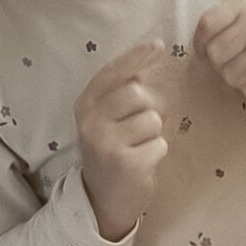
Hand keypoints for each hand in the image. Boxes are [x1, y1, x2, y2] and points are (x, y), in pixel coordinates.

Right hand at [75, 39, 168, 238]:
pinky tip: (143, 162)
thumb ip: (122, 91)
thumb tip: (151, 55)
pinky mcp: (127, 164)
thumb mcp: (107, 119)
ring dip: (155, 132)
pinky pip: (159, 144)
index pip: (112, 72)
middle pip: (136, 92)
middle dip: (153, 104)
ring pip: (152, 119)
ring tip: (141, 145)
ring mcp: (107, 143)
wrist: (102, 199)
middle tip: (150, 121)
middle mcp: (92, 121)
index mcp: (86, 105)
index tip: (158, 46)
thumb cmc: (111, 152)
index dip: (136, 57)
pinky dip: (158, 152)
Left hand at [196, 0, 245, 113]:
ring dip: (234, 76)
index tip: (203, 49)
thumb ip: (212, 28)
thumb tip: (199, 53)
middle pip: (215, 52)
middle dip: (218, 62)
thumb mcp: (232, 22)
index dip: (199, 42)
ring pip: (230, 74)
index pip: (207, 24)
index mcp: (244, 6)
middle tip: (231, 58)